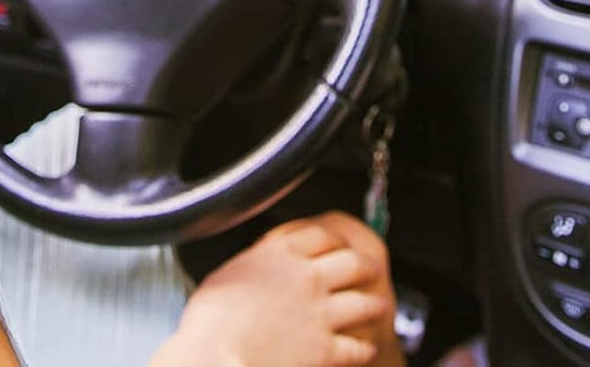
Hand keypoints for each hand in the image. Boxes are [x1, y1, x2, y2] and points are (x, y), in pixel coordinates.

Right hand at [153, 212, 402, 366]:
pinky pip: (356, 346)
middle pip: (350, 261)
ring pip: (362, 301)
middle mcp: (307, 278)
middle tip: (370, 267)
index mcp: (280, 254)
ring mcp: (320, 313)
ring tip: (379, 304)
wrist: (216, 355)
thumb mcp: (227, 274)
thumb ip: (252, 264)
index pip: (320, 234)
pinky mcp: (325, 351)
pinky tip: (367, 349)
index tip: (339, 241)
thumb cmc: (210, 321)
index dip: (335, 236)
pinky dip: (364, 347)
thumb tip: (254, 266)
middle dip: (364, 264)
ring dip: (374, 303)